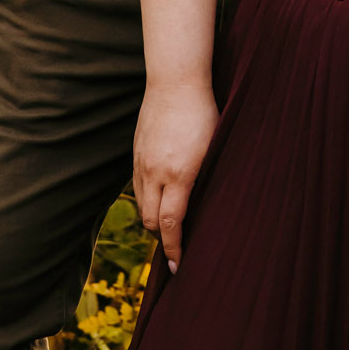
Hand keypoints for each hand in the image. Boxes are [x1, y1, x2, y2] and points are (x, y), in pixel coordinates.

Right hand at [133, 77, 219, 273]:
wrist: (176, 82)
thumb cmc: (204, 114)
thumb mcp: (213, 150)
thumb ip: (203, 180)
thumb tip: (203, 208)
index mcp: (179, 174)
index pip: (171, 223)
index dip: (174, 249)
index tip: (177, 267)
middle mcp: (155, 172)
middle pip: (150, 220)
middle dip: (161, 237)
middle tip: (176, 247)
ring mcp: (141, 162)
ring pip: (141, 204)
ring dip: (153, 218)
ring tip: (169, 222)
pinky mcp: (135, 152)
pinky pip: (136, 185)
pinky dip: (147, 197)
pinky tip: (160, 194)